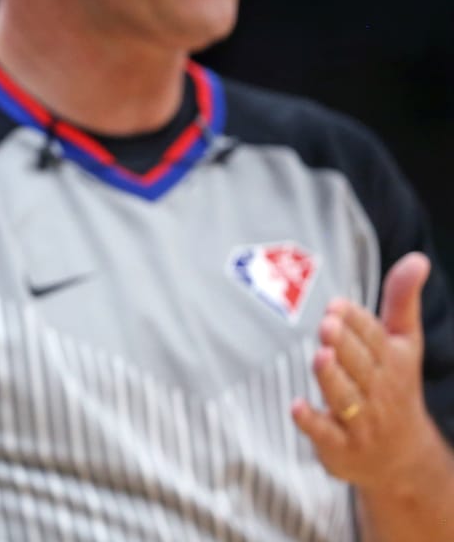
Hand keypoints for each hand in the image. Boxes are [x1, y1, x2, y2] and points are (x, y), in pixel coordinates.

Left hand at [291, 252, 442, 487]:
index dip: (355, 323)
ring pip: (345, 397)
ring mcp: (361, 421)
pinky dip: (312, 421)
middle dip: (344, 344)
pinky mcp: (340, 446)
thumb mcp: (404, 344)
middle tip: (327, 324)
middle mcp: (380, 391)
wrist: (402, 458)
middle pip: (361, 366)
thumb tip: (418, 258)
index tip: (337, 305)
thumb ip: (402, 301)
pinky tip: (297, 406)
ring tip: (320, 356)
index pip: (375, 339)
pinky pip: (326, 434)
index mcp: (395, 363)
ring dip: (332, 377)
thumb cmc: (394, 384)